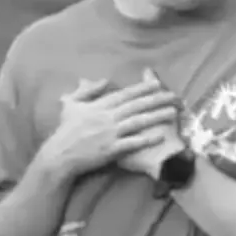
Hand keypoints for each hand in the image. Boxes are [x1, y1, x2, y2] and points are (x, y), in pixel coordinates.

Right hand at [38, 75, 180, 179]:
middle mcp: (108, 117)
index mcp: (100, 105)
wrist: (60, 155)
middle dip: (158, 99)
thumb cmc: (65, 130)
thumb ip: (86, 90)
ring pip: (139, 122)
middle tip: (176, 97)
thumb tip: (101, 80)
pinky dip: (147, 139)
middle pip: (138, 105)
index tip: (159, 83)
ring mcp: (110, 133)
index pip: (126, 94)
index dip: (143, 88)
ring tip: (174, 113)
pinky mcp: (112, 149)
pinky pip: (133, 143)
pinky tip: (160, 136)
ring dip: (157, 116)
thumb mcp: (71, 104)